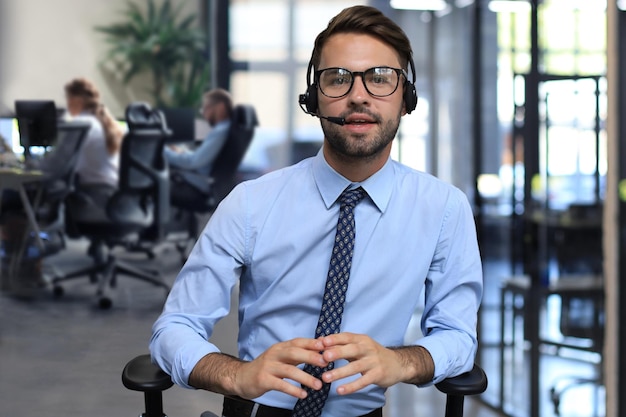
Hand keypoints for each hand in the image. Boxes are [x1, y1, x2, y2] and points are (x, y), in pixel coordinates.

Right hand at [191, 338, 330, 399]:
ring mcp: (268, 367)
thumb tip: (321, 346)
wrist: (242, 377)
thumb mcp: (282, 357)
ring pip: (289, 370)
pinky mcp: (263, 380)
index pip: (298, 342)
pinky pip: (280, 385)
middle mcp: (274, 354)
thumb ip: (298, 353)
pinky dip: (293, 389)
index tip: (327, 346)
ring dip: (305, 377)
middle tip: (326, 363)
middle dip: (311, 357)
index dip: (312, 343)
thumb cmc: (267, 367)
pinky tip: (303, 394)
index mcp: (280, 347)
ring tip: (318, 385)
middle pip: (294, 352)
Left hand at [317, 333, 429, 394]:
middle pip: (352, 349)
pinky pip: (363, 381)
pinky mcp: (377, 375)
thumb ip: (341, 345)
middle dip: (337, 352)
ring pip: (355, 367)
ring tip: (326, 378)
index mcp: (362, 339)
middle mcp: (368, 348)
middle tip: (324, 357)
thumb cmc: (373, 354)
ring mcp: (373, 362)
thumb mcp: (360, 346)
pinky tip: (340, 390)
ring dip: (340, 372)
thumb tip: (320, 342)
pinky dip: (351, 386)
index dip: (334, 339)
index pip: (347, 337)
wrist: (398, 364)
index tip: (321, 342)